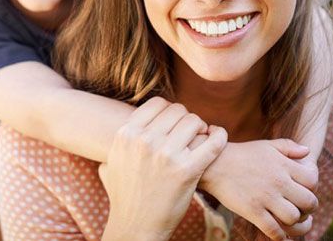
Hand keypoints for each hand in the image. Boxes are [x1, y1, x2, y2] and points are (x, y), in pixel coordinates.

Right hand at [99, 97, 226, 240]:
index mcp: (127, 134)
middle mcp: (144, 141)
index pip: (158, 104)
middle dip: (186, 120)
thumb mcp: (112, 161)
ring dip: (201, 128)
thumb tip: (123, 119)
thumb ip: (121, 139)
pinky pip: (213, 142)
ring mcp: (166, 155)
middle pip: (178, 110)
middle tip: (191, 133)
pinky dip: (220, 136)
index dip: (171, 111)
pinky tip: (218, 137)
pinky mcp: (187, 171)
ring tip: (201, 139)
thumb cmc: (125, 196)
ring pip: (194, 121)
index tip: (175, 123)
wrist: (135, 228)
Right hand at [200, 139, 318, 240]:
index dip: (312, 189)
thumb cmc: (242, 154)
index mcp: (283, 165)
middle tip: (302, 210)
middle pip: (308, 202)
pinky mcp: (252, 211)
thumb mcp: (266, 145)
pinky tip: (278, 234)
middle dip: (308, 209)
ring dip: (294, 223)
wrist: (214, 164)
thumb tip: (307, 151)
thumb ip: (288, 147)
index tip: (304, 192)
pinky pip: (273, 230)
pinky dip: (279, 236)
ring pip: (293, 218)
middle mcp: (278, 181)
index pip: (312, 181)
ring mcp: (265, 197)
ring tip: (289, 221)